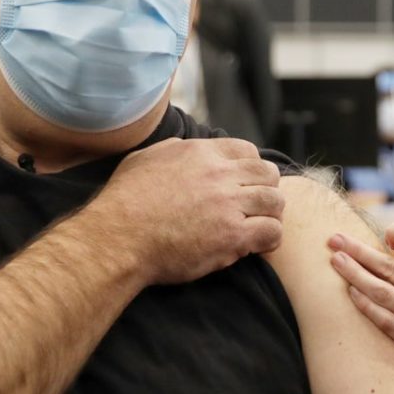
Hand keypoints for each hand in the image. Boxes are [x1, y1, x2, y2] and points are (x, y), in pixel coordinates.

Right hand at [87, 136, 284, 284]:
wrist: (118, 238)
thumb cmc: (123, 202)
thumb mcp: (144, 159)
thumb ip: (172, 150)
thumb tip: (185, 148)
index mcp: (200, 153)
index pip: (247, 150)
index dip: (251, 169)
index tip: (244, 185)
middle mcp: (219, 174)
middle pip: (268, 174)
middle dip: (266, 189)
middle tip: (255, 207)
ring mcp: (228, 205)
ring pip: (275, 201)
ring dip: (270, 214)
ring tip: (258, 226)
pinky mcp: (232, 235)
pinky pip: (272, 232)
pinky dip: (269, 239)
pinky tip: (256, 245)